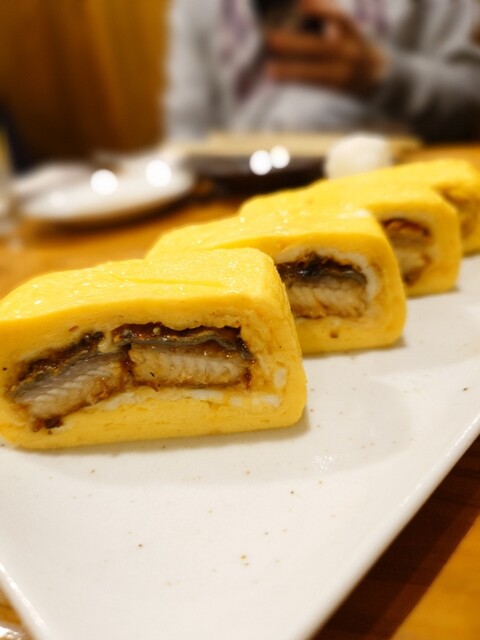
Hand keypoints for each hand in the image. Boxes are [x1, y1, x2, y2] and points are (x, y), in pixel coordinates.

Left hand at [264, 0, 385, 94]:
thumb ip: (329, 15)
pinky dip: (292, 77)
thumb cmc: (357, 44)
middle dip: (294, 44)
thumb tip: (304, 2)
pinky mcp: (336, 86)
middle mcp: (350, 53)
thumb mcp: (350, 28)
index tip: (301, 4)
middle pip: (320, 49)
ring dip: (290, 70)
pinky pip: (312, 81)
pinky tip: (274, 75)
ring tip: (270, 69)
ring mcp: (343, 72)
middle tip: (270, 38)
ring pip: (314, 72)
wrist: (382, 76)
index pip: (339, 20)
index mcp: (354, 34)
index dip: (321, 11)